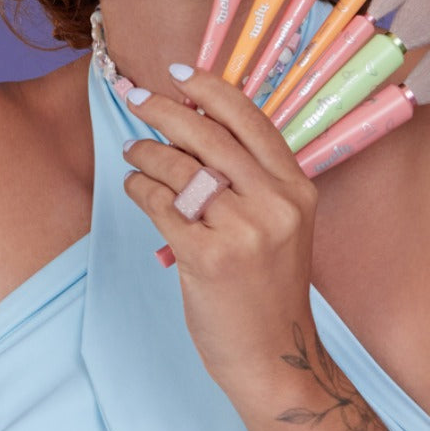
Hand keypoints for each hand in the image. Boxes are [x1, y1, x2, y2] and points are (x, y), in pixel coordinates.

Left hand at [123, 64, 319, 388]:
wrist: (273, 358)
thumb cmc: (268, 285)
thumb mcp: (279, 222)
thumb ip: (250, 176)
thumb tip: (190, 122)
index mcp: (297, 188)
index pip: (250, 119)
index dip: (211, 89)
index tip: (179, 72)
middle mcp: (276, 204)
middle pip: (209, 135)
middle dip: (165, 109)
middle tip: (136, 97)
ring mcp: (244, 232)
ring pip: (181, 168)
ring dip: (147, 152)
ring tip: (133, 150)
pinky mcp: (210, 258)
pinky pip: (163, 206)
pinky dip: (141, 190)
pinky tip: (135, 187)